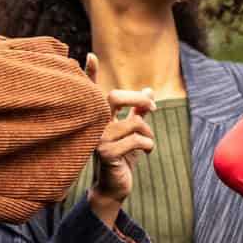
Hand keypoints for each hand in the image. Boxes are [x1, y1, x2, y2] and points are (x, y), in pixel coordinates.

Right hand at [85, 54, 156, 204]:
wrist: (114, 186)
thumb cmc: (122, 157)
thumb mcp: (132, 131)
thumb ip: (138, 111)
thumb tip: (150, 90)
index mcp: (99, 116)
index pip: (92, 90)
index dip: (90, 73)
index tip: (91, 56)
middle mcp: (94, 123)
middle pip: (115, 96)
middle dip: (139, 99)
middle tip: (152, 107)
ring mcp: (97, 138)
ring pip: (134, 122)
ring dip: (149, 132)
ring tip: (148, 143)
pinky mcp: (105, 153)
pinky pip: (137, 140)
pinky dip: (148, 145)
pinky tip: (146, 153)